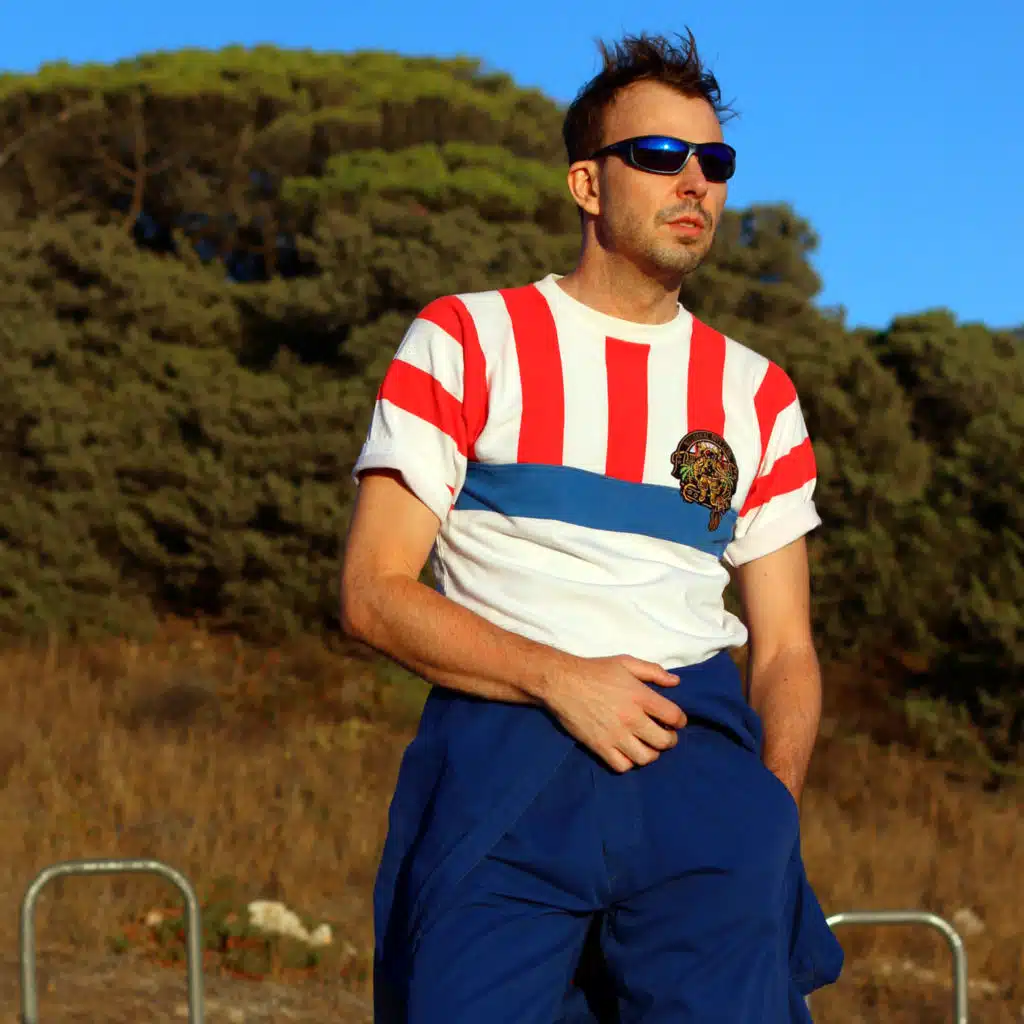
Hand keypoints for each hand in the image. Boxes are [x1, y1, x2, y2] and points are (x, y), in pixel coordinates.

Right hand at [541, 654, 686, 772]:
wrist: (562, 682)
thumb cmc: (595, 670)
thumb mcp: (626, 662)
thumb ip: (653, 671)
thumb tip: (676, 682)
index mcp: (641, 696)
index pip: (674, 717)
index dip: (679, 721)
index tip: (674, 721)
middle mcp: (631, 718)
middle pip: (664, 742)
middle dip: (669, 740)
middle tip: (663, 735)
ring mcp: (615, 735)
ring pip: (646, 758)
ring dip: (650, 753)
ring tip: (646, 745)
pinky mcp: (600, 746)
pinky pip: (622, 766)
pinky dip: (628, 762)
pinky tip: (626, 751)